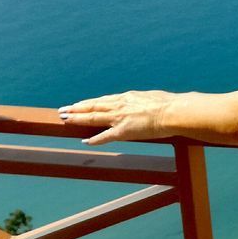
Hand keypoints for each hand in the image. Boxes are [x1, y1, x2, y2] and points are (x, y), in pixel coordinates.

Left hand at [58, 91, 179, 145]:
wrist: (175, 111)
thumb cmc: (170, 104)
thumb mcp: (153, 98)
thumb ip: (145, 102)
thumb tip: (148, 102)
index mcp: (128, 97)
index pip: (104, 100)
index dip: (90, 102)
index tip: (79, 104)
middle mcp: (121, 105)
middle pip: (93, 106)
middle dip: (76, 108)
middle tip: (63, 110)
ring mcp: (121, 118)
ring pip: (94, 117)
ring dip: (77, 119)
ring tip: (64, 119)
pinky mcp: (124, 131)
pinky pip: (105, 136)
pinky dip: (94, 139)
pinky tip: (84, 141)